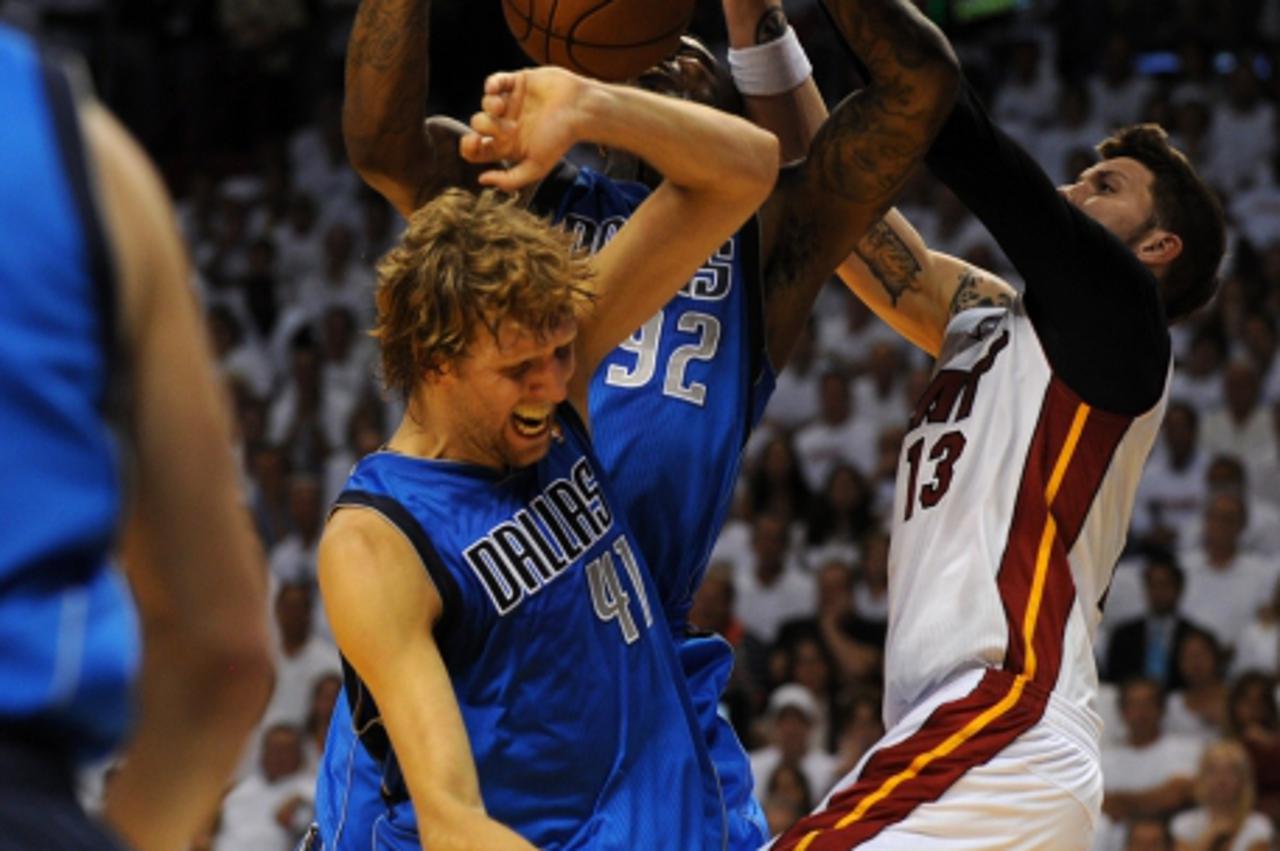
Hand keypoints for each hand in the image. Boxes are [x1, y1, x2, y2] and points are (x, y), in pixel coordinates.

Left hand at [460, 67, 590, 191]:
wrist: (579, 110)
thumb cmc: (560, 139)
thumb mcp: (536, 167)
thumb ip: (510, 180)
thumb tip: (482, 180)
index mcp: (508, 145)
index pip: (477, 149)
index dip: (469, 147)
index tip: (474, 142)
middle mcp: (506, 125)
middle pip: (478, 125)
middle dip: (484, 125)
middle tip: (502, 126)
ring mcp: (511, 103)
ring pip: (484, 103)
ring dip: (489, 105)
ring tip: (502, 107)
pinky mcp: (517, 83)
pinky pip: (494, 82)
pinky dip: (491, 85)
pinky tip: (496, 90)